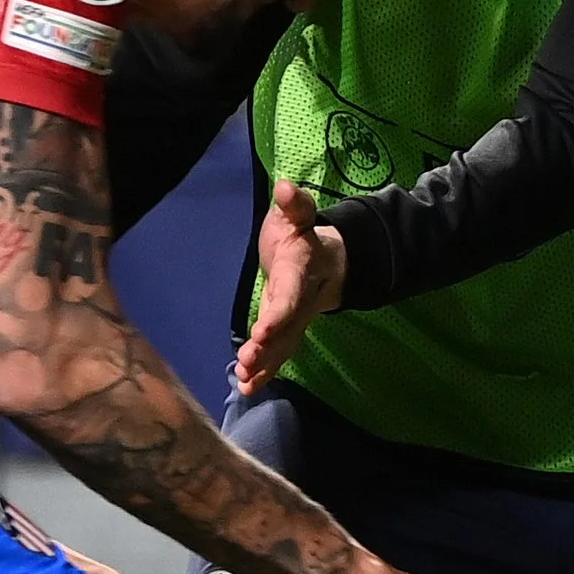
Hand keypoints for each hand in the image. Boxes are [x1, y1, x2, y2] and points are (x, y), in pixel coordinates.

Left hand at [235, 179, 345, 395]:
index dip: (278, 315)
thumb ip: (295, 204)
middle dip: (269, 346)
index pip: (289, 296)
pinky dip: (265, 371)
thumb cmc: (304, 233)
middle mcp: (302, 300)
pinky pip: (280, 353)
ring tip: (244, 381)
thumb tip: (284, 186)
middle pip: (287, 327)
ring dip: (265, 364)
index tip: (262, 331)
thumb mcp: (299, 214)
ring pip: (284, 344)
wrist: (329, 257)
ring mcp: (297, 318)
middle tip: (248, 361)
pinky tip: (247, 387)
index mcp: (301, 272)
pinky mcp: (289, 329)